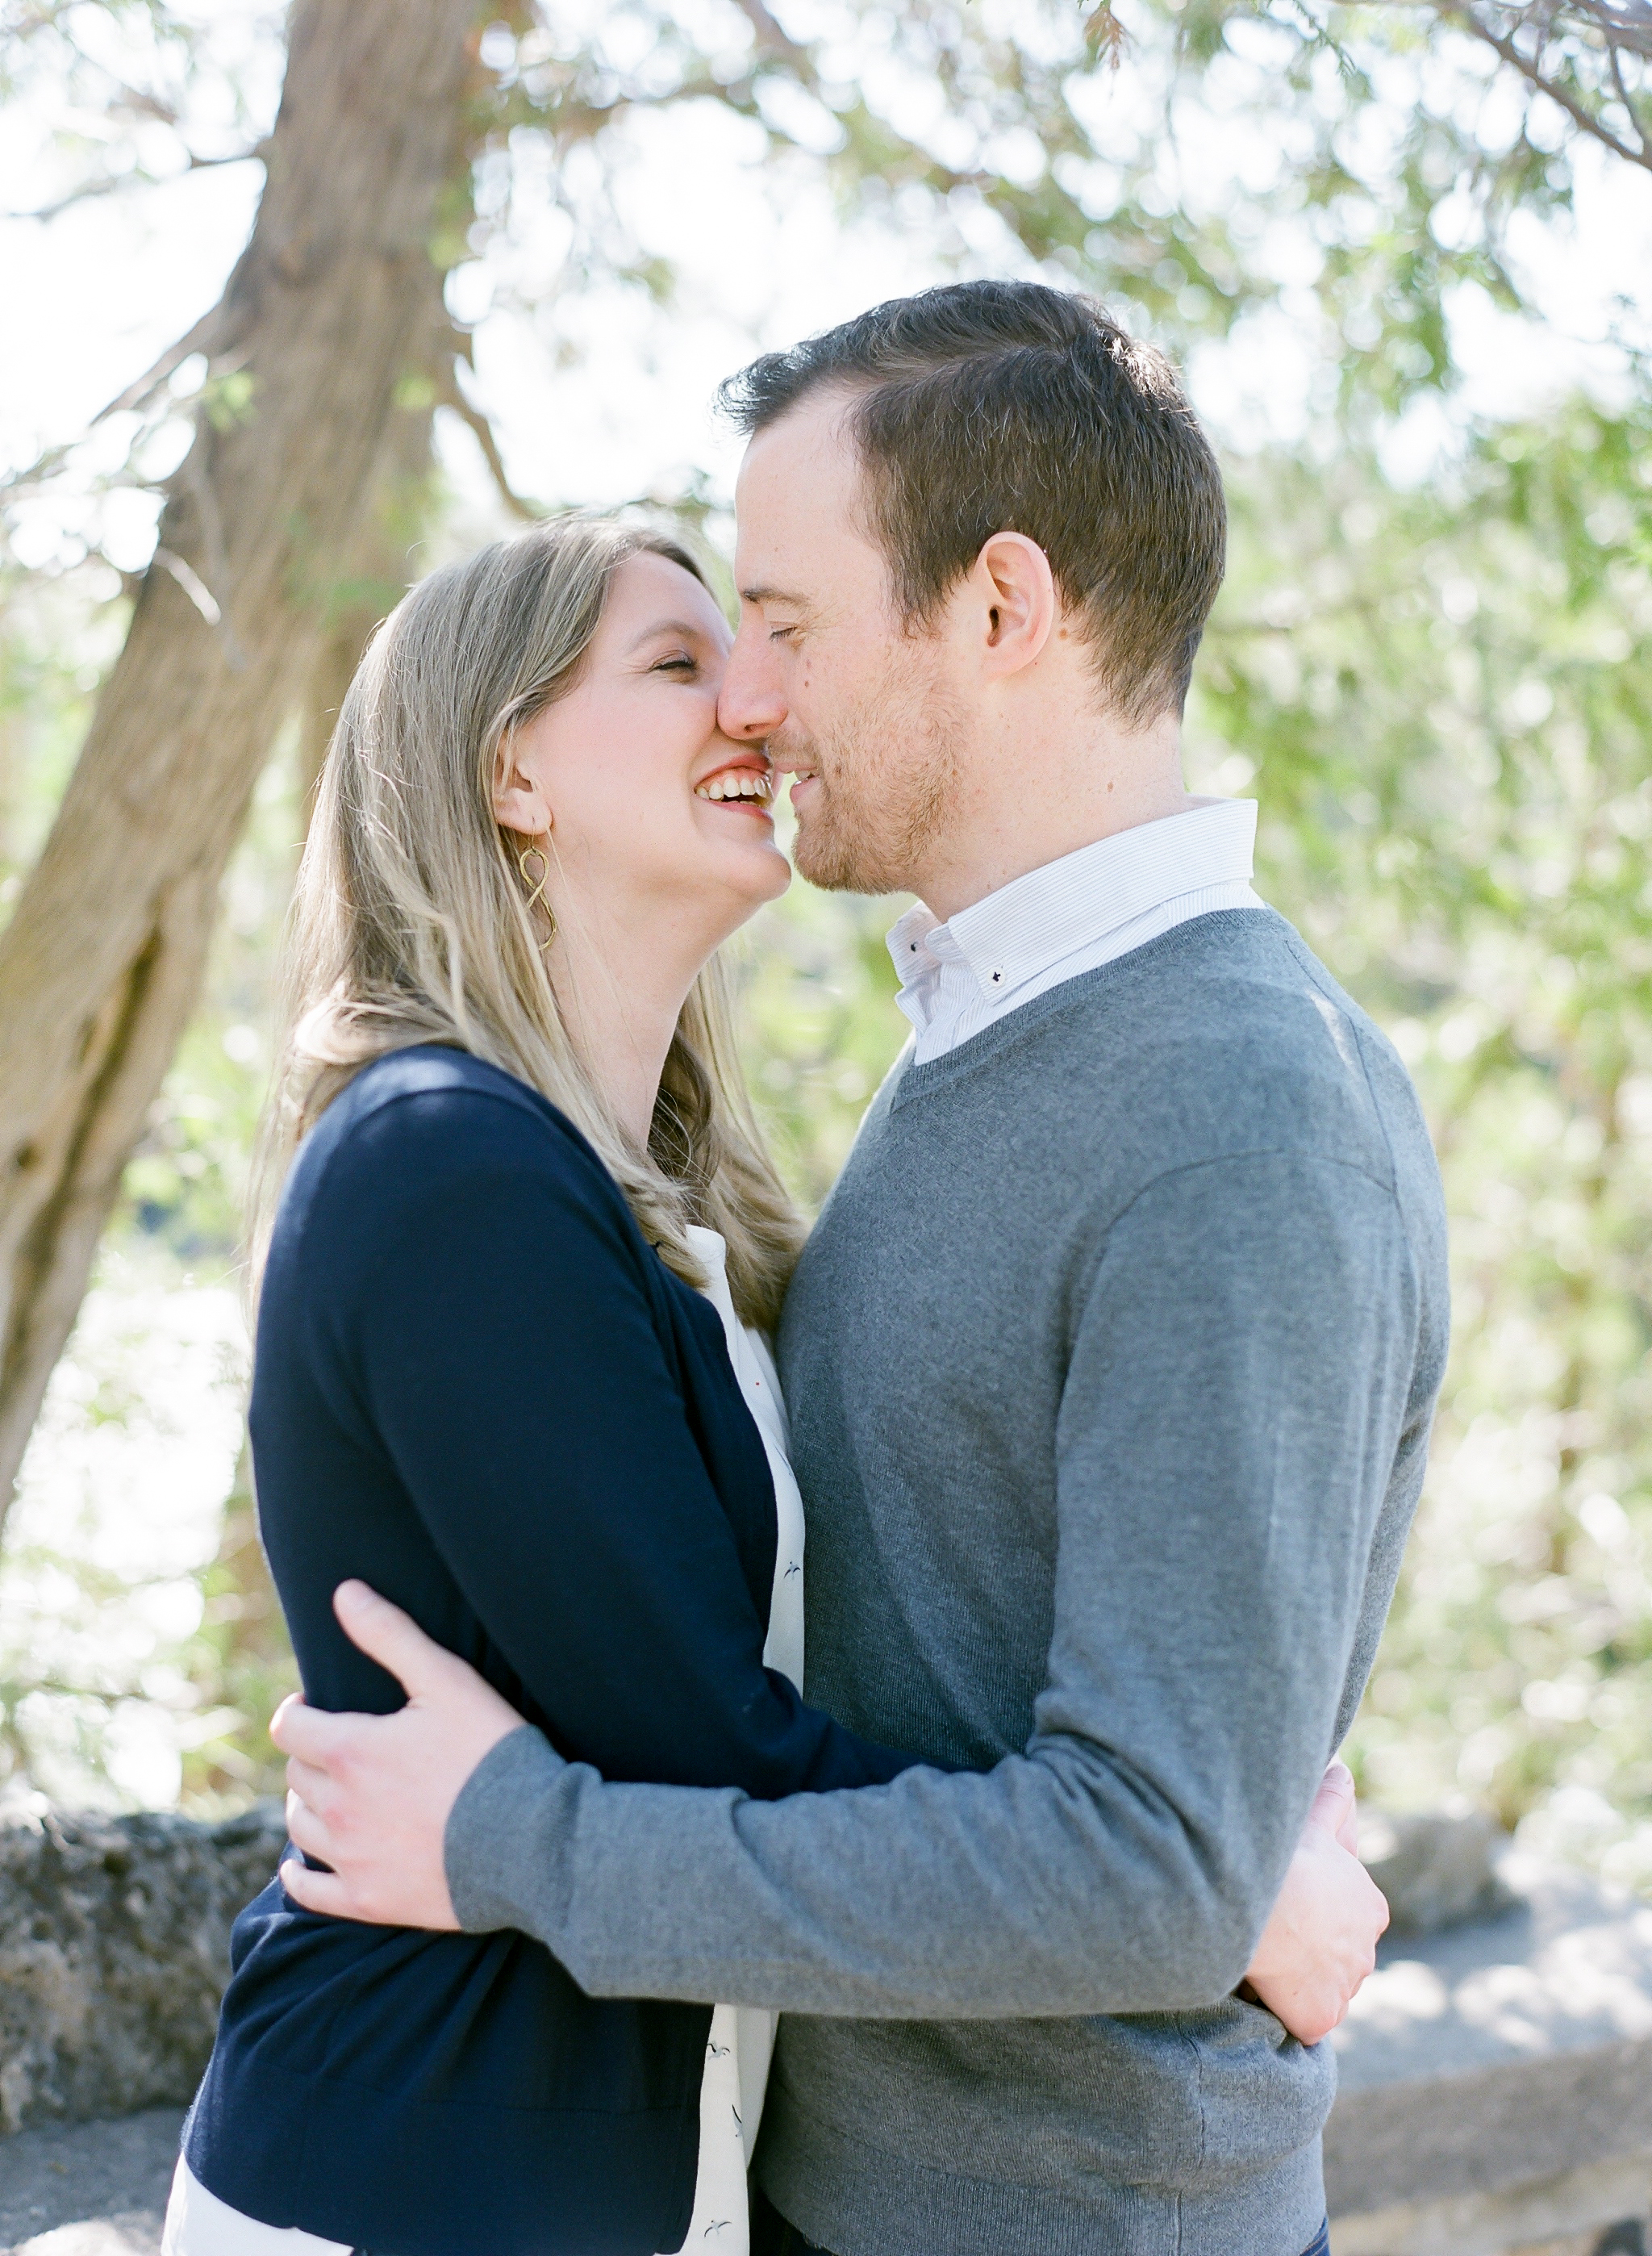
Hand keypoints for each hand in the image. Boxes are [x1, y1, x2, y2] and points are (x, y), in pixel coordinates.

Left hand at [271, 1580, 524, 1928]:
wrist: (532, 1843)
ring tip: (337, 1793)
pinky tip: (304, 1864)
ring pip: (299, 1827)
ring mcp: (350, 1859)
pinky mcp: (367, 1901)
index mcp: (349, 1751)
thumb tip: (344, 1592)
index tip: (318, 1706)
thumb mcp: (448, 1681)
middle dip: (312, 1754)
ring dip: (309, 1804)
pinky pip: (308, 1891)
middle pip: (296, 1773)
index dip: (299, 1710)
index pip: (290, 1726)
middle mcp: (338, 1807)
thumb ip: (391, 1634)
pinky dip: (300, 1875)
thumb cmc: (492, 1753)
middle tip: (341, 1746)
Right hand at [1243, 1761, 1388, 2044]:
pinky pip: (1303, 2023)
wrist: (1261, 1902)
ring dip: (1298, 1982)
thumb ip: (1332, 1795)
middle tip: (1273, 1932)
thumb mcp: (1313, 1815)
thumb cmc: (1287, 1856)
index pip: (1350, 1920)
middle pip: (1339, 1959)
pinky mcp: (1320, 2019)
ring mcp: (1345, 1989)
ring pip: (1323, 1990)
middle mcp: (1366, 1953)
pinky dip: (1285, 2012)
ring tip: (1263, 1960)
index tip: (1290, 1905)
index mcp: (1371, 1908)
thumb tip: (1341, 1767)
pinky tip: (1262, 1991)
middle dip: (1312, 1952)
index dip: (1318, 1914)